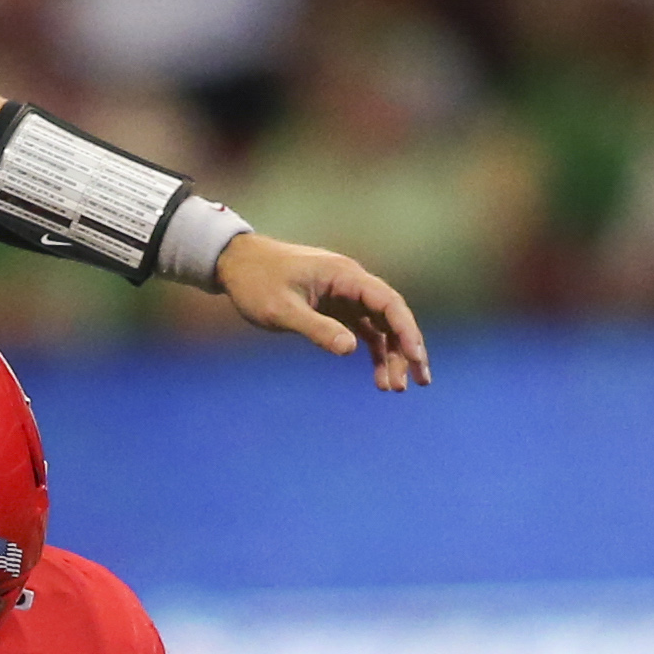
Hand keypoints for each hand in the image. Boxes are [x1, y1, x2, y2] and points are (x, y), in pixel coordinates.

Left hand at [214, 233, 431, 391]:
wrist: (235, 264)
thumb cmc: (256, 283)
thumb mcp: (281, 310)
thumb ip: (315, 328)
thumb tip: (350, 349)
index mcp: (344, 275)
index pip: (388, 302)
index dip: (406, 330)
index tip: (416, 357)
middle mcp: (351, 282)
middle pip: (391, 316)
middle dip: (406, 349)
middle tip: (417, 382)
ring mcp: (345, 294)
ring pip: (379, 326)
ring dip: (390, 355)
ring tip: (394, 388)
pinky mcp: (335, 306)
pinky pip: (363, 329)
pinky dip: (372, 351)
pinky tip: (378, 376)